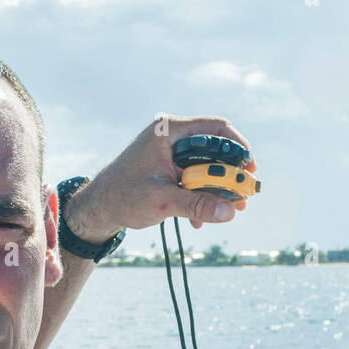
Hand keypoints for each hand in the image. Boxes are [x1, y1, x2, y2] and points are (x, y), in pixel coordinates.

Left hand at [62, 114, 256, 237]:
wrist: (97, 209)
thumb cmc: (122, 198)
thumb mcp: (162, 202)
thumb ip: (197, 205)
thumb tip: (230, 212)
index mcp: (169, 132)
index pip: (216, 128)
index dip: (238, 147)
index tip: (250, 169)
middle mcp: (172, 137)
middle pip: (215, 148)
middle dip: (230, 174)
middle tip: (243, 195)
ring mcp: (170, 153)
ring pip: (206, 165)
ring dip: (218, 189)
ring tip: (231, 210)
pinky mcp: (169, 169)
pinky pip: (195, 177)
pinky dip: (201, 196)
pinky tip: (199, 220)